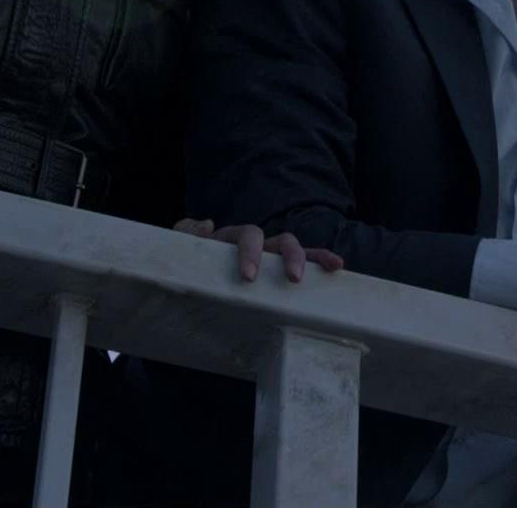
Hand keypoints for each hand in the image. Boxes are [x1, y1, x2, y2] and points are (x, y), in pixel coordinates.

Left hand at [173, 219, 342, 283]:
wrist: (187, 290)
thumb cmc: (187, 267)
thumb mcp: (180, 250)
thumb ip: (185, 233)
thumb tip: (208, 225)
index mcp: (231, 239)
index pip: (247, 236)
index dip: (250, 252)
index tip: (250, 277)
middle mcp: (255, 245)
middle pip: (279, 240)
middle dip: (289, 256)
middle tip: (292, 278)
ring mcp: (268, 258)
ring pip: (295, 248)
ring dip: (311, 256)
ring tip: (330, 267)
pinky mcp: (277, 273)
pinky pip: (303, 263)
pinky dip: (320, 260)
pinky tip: (336, 266)